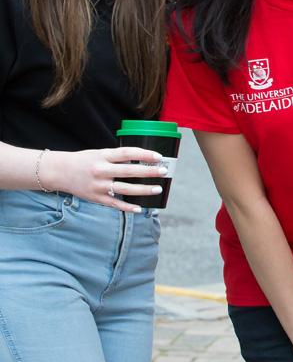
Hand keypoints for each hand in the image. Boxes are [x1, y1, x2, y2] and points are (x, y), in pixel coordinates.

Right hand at [40, 147, 165, 212]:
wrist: (59, 172)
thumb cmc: (84, 160)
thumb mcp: (100, 153)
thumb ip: (118, 157)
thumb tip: (142, 159)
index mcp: (103, 156)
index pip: (127, 153)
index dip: (144, 154)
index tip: (158, 156)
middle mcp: (101, 171)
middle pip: (129, 171)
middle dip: (148, 172)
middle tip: (164, 171)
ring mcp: (98, 186)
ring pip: (125, 189)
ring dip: (143, 190)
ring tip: (158, 189)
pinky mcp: (96, 198)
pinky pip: (115, 204)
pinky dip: (128, 207)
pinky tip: (140, 208)